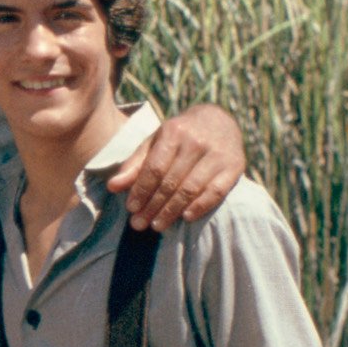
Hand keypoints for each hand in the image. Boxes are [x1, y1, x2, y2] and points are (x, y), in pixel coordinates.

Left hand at [113, 106, 244, 229]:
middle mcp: (197, 142)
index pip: (154, 168)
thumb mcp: (155, 142)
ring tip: (157, 226)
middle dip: (152, 206)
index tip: (130, 208)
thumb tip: (112, 187)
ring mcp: (217, 154)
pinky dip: (201, 206)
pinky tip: (186, 218)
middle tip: (138, 224)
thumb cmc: (179, 136)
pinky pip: (216, 192)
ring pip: (191, 189)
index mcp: (174, 132)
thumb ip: (135, 165)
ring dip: (172, 211)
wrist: (219, 120)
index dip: (141, 190)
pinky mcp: (235, 166)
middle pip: (171, 182)